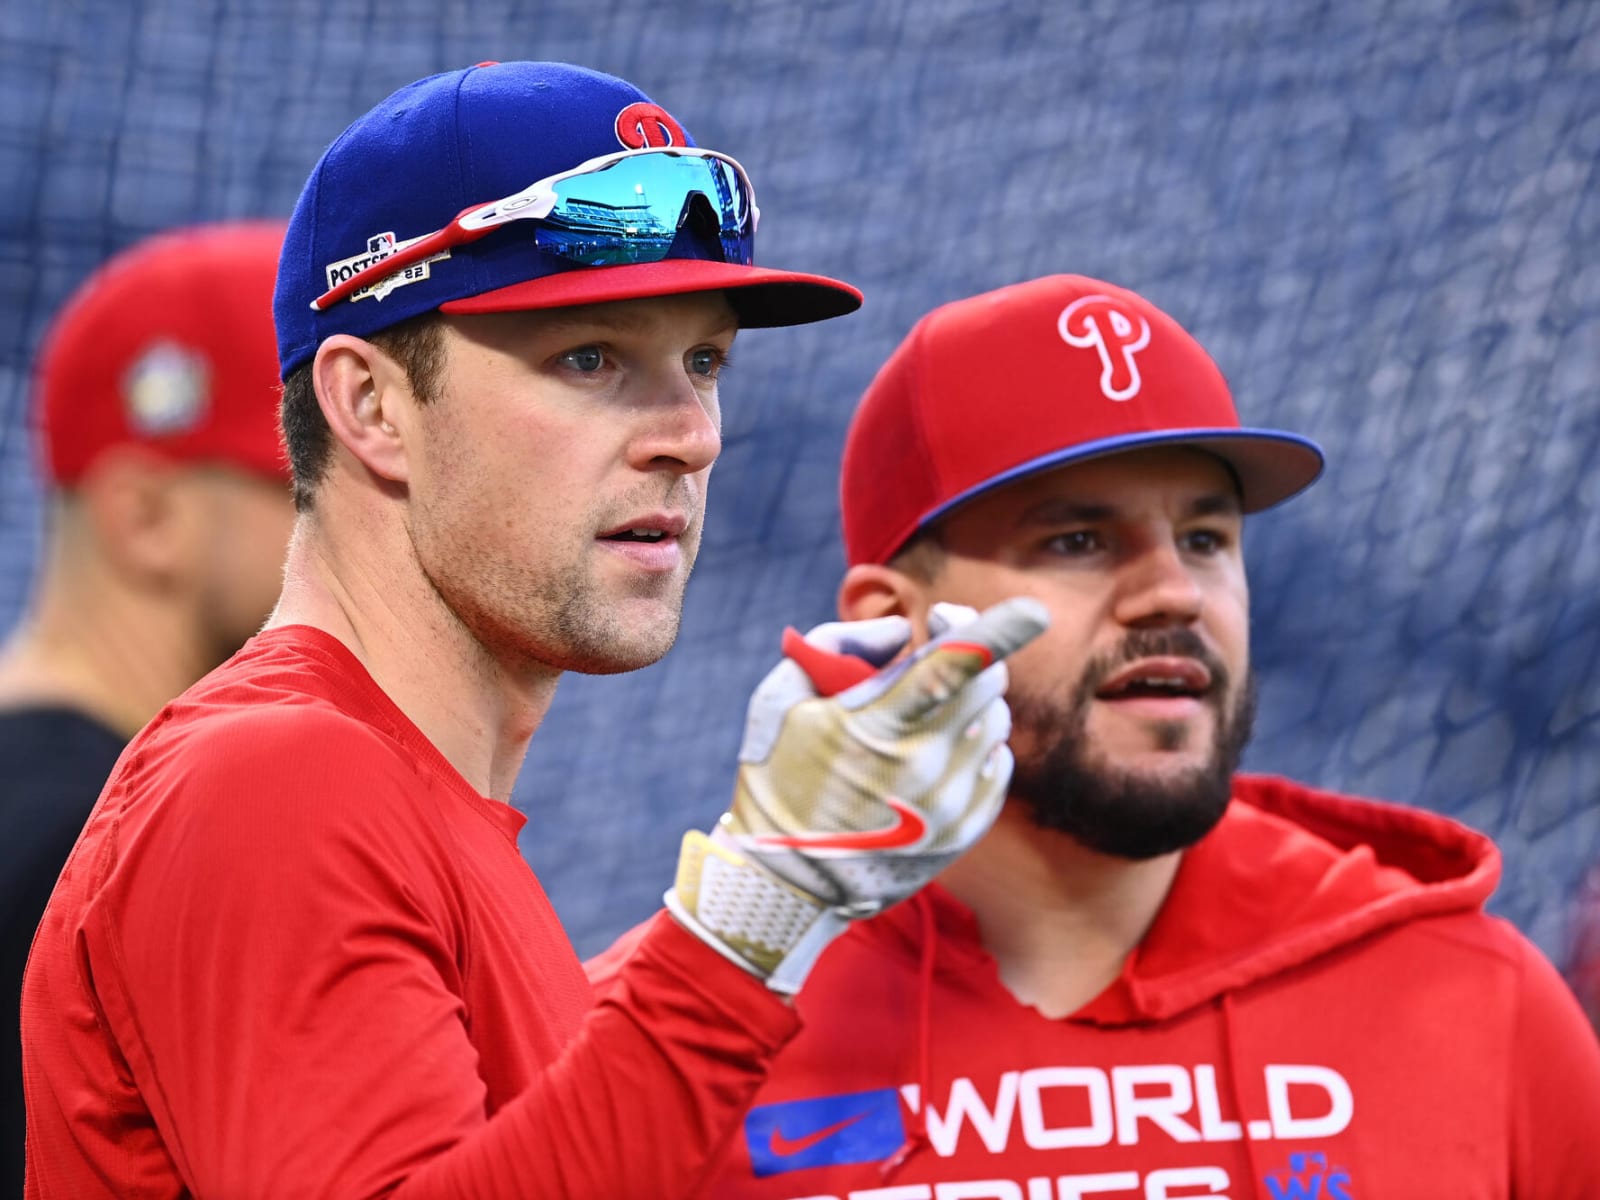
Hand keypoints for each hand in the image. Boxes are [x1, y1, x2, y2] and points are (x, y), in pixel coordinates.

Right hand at [668, 597, 1047, 991]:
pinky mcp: (966, 830)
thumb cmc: (776, 783)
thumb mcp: (778, 702)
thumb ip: (836, 645)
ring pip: (995, 720)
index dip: (998, 631)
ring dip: (971, 702)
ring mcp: (951, 804)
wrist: (786, 887)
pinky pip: (997, 763)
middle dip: (971, 653)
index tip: (1033, 609)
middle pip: (987, 683)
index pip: (953, 668)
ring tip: (923, 716)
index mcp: (876, 728)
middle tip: (939, 647)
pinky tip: (935, 754)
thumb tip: (904, 631)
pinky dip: (976, 744)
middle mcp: (925, 766)